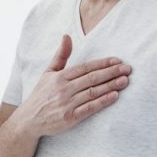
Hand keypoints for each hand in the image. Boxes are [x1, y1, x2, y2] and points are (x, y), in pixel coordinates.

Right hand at [10, 34, 130, 137]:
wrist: (29, 120)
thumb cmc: (41, 94)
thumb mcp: (48, 72)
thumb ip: (60, 55)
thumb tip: (67, 35)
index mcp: (59, 76)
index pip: (85, 67)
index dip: (102, 63)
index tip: (117, 60)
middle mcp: (63, 89)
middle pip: (92, 78)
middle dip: (111, 73)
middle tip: (128, 69)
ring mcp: (66, 104)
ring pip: (92, 92)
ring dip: (110, 86)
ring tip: (125, 81)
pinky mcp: (69, 118)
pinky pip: (89, 108)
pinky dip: (102, 102)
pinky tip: (114, 96)